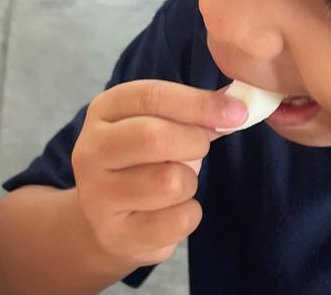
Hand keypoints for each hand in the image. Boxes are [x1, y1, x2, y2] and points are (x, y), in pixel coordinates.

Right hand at [71, 79, 247, 265]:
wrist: (112, 216)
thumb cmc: (147, 158)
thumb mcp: (163, 122)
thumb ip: (196, 110)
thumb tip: (239, 103)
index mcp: (105, 109)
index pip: (152, 96)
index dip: (200, 103)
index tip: (237, 112)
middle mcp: (91, 150)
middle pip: (154, 138)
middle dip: (194, 142)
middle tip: (200, 149)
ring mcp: (97, 195)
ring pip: (170, 182)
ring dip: (190, 181)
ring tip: (178, 181)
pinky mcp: (114, 235)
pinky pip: (177, 221)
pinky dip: (189, 213)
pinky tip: (173, 210)